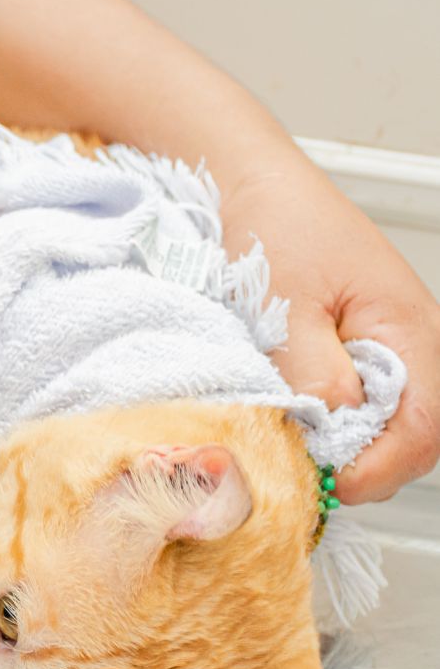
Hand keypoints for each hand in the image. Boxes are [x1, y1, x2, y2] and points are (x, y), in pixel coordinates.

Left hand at [222, 160, 439, 502]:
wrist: (246, 182)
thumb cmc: (271, 227)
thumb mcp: (284, 307)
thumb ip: (312, 373)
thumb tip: (331, 433)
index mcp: (409, 328)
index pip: (423, 428)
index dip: (377, 469)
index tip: (325, 486)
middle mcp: (411, 340)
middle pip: (412, 436)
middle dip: (362, 465)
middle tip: (301, 476)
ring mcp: (384, 345)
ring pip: (384, 423)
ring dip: (343, 445)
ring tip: (292, 448)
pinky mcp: (353, 346)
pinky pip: (358, 401)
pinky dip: (328, 420)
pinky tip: (292, 419)